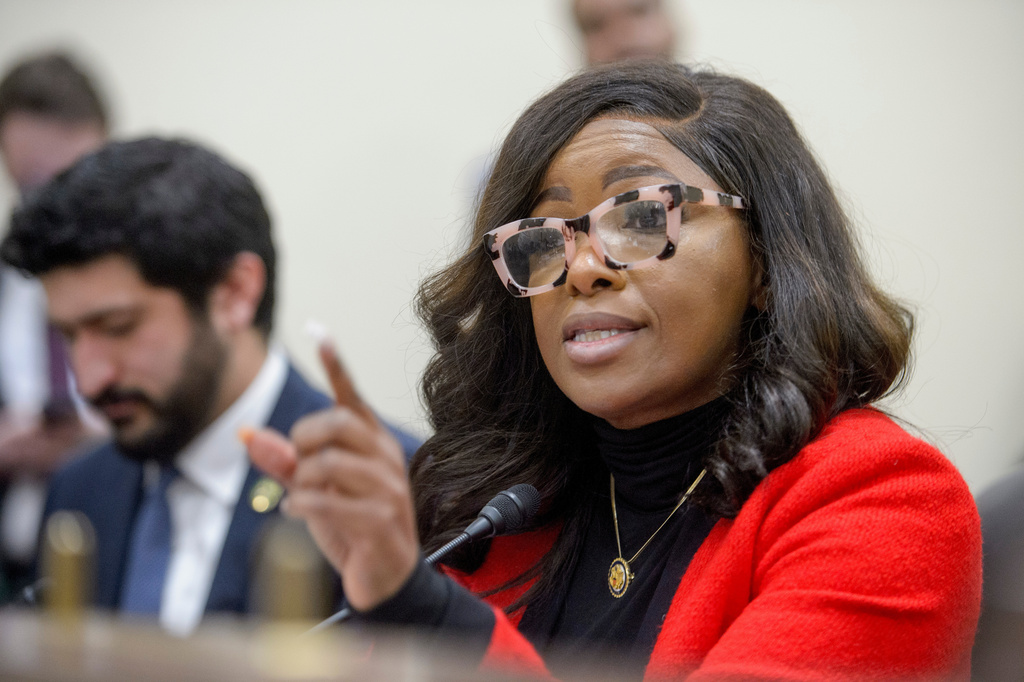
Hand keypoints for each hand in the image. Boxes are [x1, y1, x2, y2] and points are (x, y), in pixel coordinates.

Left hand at [244, 341, 418, 611]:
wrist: (384, 579)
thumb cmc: (351, 527)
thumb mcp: (312, 490)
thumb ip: (284, 462)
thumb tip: (248, 435)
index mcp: (372, 442)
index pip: (351, 396)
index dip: (336, 365)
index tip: (319, 332)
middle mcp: (385, 457)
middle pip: (334, 424)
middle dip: (302, 441)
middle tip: (297, 464)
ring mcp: (388, 488)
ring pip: (328, 462)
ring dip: (301, 480)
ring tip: (300, 496)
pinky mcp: (382, 519)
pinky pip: (329, 501)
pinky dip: (301, 505)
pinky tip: (295, 511)